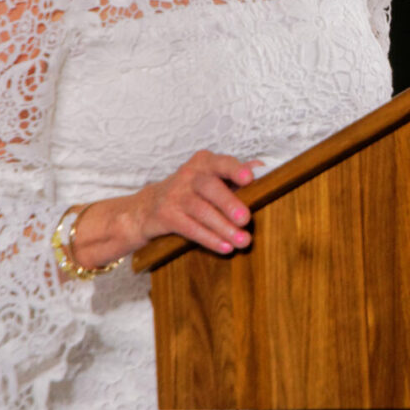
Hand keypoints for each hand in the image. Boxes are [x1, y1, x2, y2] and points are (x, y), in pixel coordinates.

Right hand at [70, 151, 262, 268]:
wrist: (147, 207)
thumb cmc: (191, 191)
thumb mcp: (212, 178)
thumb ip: (236, 174)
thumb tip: (261, 167)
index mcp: (204, 162)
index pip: (221, 163)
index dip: (234, 170)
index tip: (249, 178)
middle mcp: (188, 175)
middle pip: (209, 187)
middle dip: (228, 203)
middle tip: (246, 219)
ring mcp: (174, 195)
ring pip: (201, 210)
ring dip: (223, 227)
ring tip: (242, 241)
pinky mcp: (165, 216)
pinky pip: (190, 228)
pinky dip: (208, 238)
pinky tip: (224, 247)